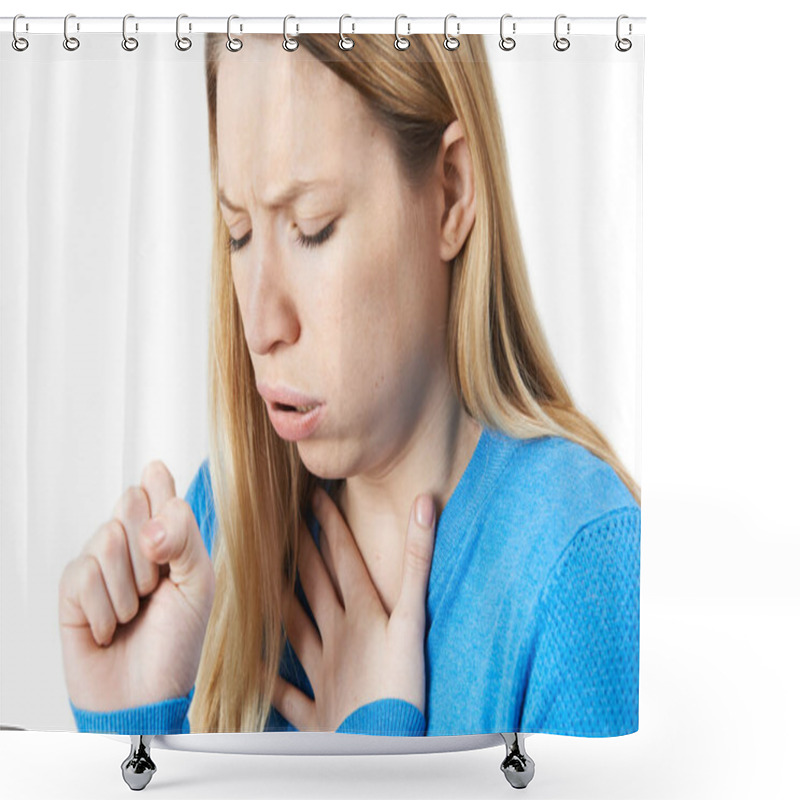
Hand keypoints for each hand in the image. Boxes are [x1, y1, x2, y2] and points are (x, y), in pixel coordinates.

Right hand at [59, 460, 214, 710]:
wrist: (146, 695)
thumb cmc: (177, 640)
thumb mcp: (198, 585)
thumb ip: (185, 540)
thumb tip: (151, 525)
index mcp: (168, 536)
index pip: (158, 486)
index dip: (159, 484)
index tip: (161, 485)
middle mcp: (132, 543)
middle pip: (130, 500)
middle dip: (150, 548)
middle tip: (156, 585)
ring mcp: (100, 564)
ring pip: (106, 537)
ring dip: (128, 586)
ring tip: (135, 613)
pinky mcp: (72, 591)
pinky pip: (83, 574)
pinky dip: (104, 608)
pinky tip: (111, 628)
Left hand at [272, 486, 435, 730]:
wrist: (380, 744)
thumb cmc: (403, 685)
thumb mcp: (416, 620)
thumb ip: (418, 562)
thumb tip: (423, 503)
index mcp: (362, 612)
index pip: (342, 557)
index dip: (329, 524)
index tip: (312, 496)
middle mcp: (336, 634)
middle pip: (314, 584)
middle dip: (300, 550)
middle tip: (279, 522)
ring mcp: (322, 671)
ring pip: (294, 627)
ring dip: (279, 601)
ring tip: (260, 577)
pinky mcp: (315, 708)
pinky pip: (285, 692)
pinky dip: (269, 680)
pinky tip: (251, 666)